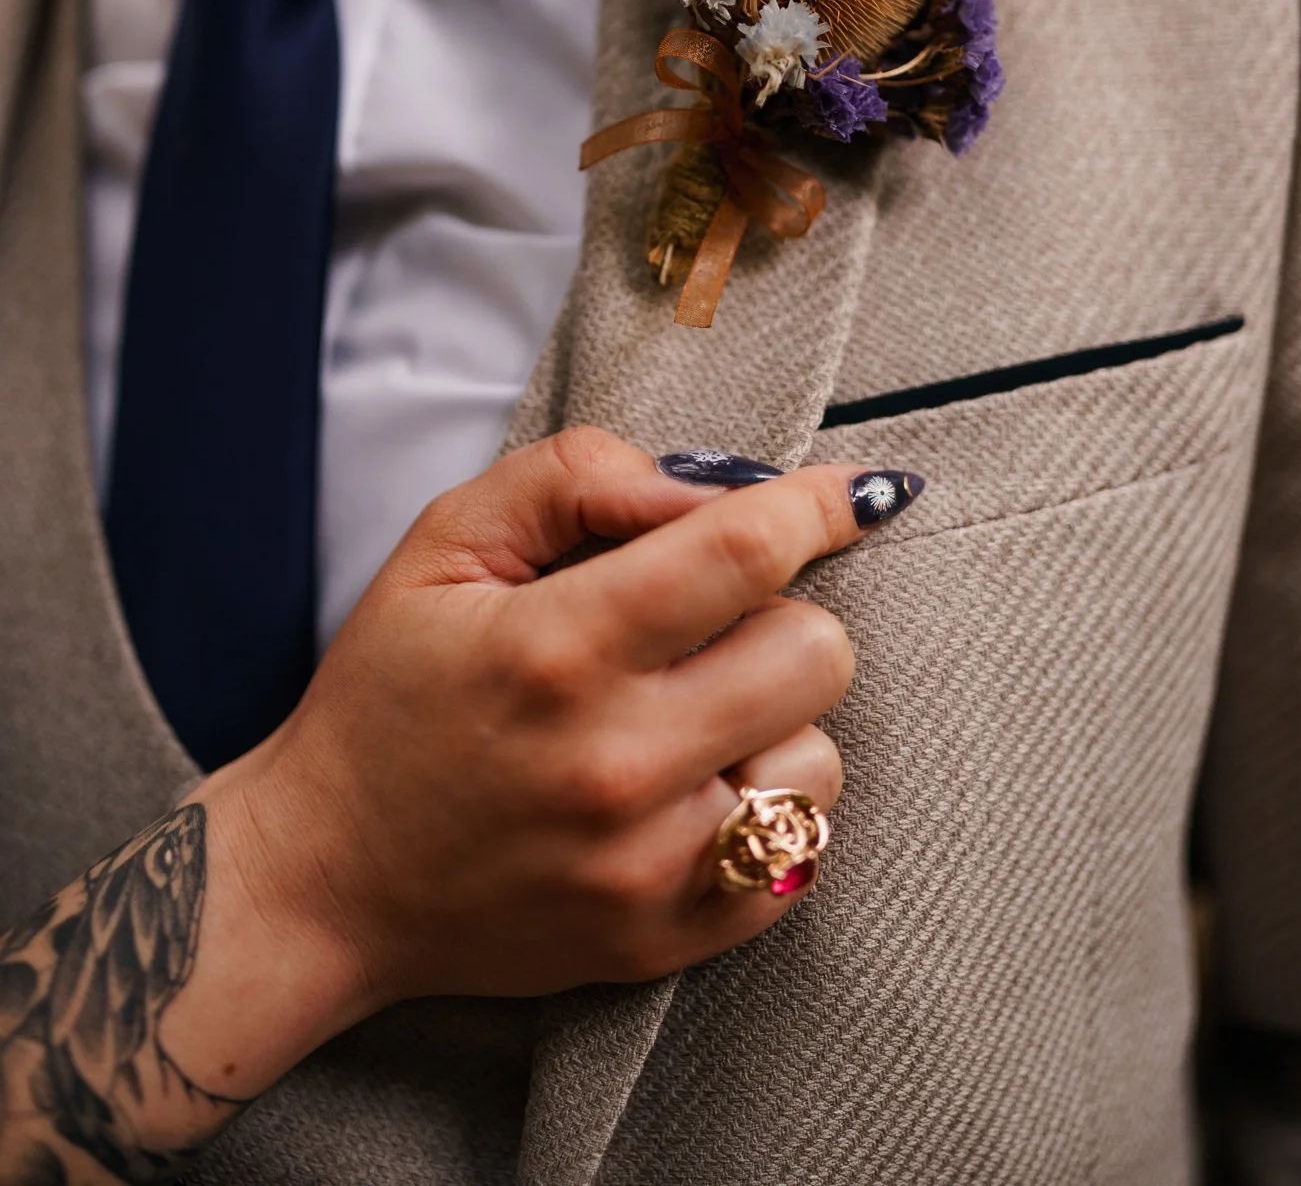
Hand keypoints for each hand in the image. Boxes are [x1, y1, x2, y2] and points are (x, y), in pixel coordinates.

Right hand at [188, 428, 877, 1089]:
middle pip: (816, 652)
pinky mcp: (666, 940)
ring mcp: (647, 867)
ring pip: (821, 756)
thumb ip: (574, 480)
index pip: (745, 553)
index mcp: (557, 650)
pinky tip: (692, 787)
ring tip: (688, 716)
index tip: (855, 492)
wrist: (323, 882)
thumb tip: (703, 486)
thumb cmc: (387, 696)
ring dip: (773, 719)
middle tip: (706, 627)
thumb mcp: (443, 545)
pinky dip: (765, 807)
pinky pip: (800, 854)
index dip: (817, 505)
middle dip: (779, 613)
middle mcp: (615, 764)